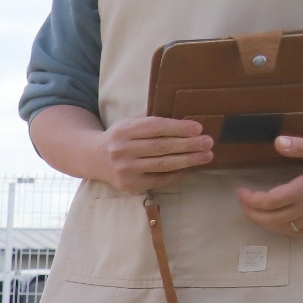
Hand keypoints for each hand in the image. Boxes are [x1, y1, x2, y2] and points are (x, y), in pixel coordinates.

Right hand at [94, 115, 212, 192]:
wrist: (93, 159)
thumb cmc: (120, 137)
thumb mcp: (128, 121)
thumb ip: (150, 118)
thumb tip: (184, 118)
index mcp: (124, 130)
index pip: (155, 128)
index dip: (178, 128)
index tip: (198, 128)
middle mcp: (122, 150)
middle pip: (161, 147)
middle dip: (188, 145)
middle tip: (208, 142)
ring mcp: (124, 169)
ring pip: (162, 165)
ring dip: (188, 160)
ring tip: (206, 156)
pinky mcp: (128, 184)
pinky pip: (158, 179)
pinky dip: (176, 174)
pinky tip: (189, 168)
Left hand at [238, 136, 302, 238]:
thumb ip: (302, 146)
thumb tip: (278, 142)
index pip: (269, 202)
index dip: (250, 200)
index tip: (240, 192)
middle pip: (271, 219)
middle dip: (252, 213)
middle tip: (243, 202)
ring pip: (284, 229)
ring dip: (265, 223)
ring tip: (254, 211)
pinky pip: (299, 234)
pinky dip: (284, 229)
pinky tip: (279, 221)